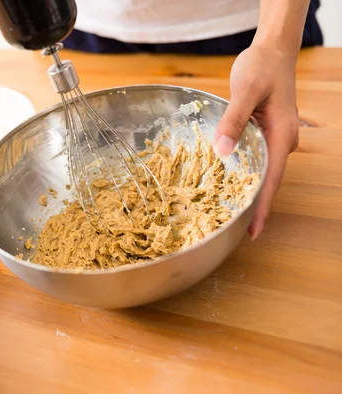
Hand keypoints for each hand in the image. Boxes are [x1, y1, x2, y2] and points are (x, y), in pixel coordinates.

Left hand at [213, 44, 298, 239]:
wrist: (272, 52)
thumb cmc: (260, 68)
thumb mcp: (244, 91)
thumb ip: (233, 121)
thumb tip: (221, 152)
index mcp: (281, 136)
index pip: (271, 180)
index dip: (260, 207)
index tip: (252, 232)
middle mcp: (281, 143)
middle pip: (266, 182)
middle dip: (251, 206)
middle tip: (232, 231)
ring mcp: (273, 141)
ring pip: (259, 172)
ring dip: (245, 192)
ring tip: (226, 215)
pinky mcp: (262, 136)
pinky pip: (252, 160)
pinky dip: (240, 174)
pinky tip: (224, 185)